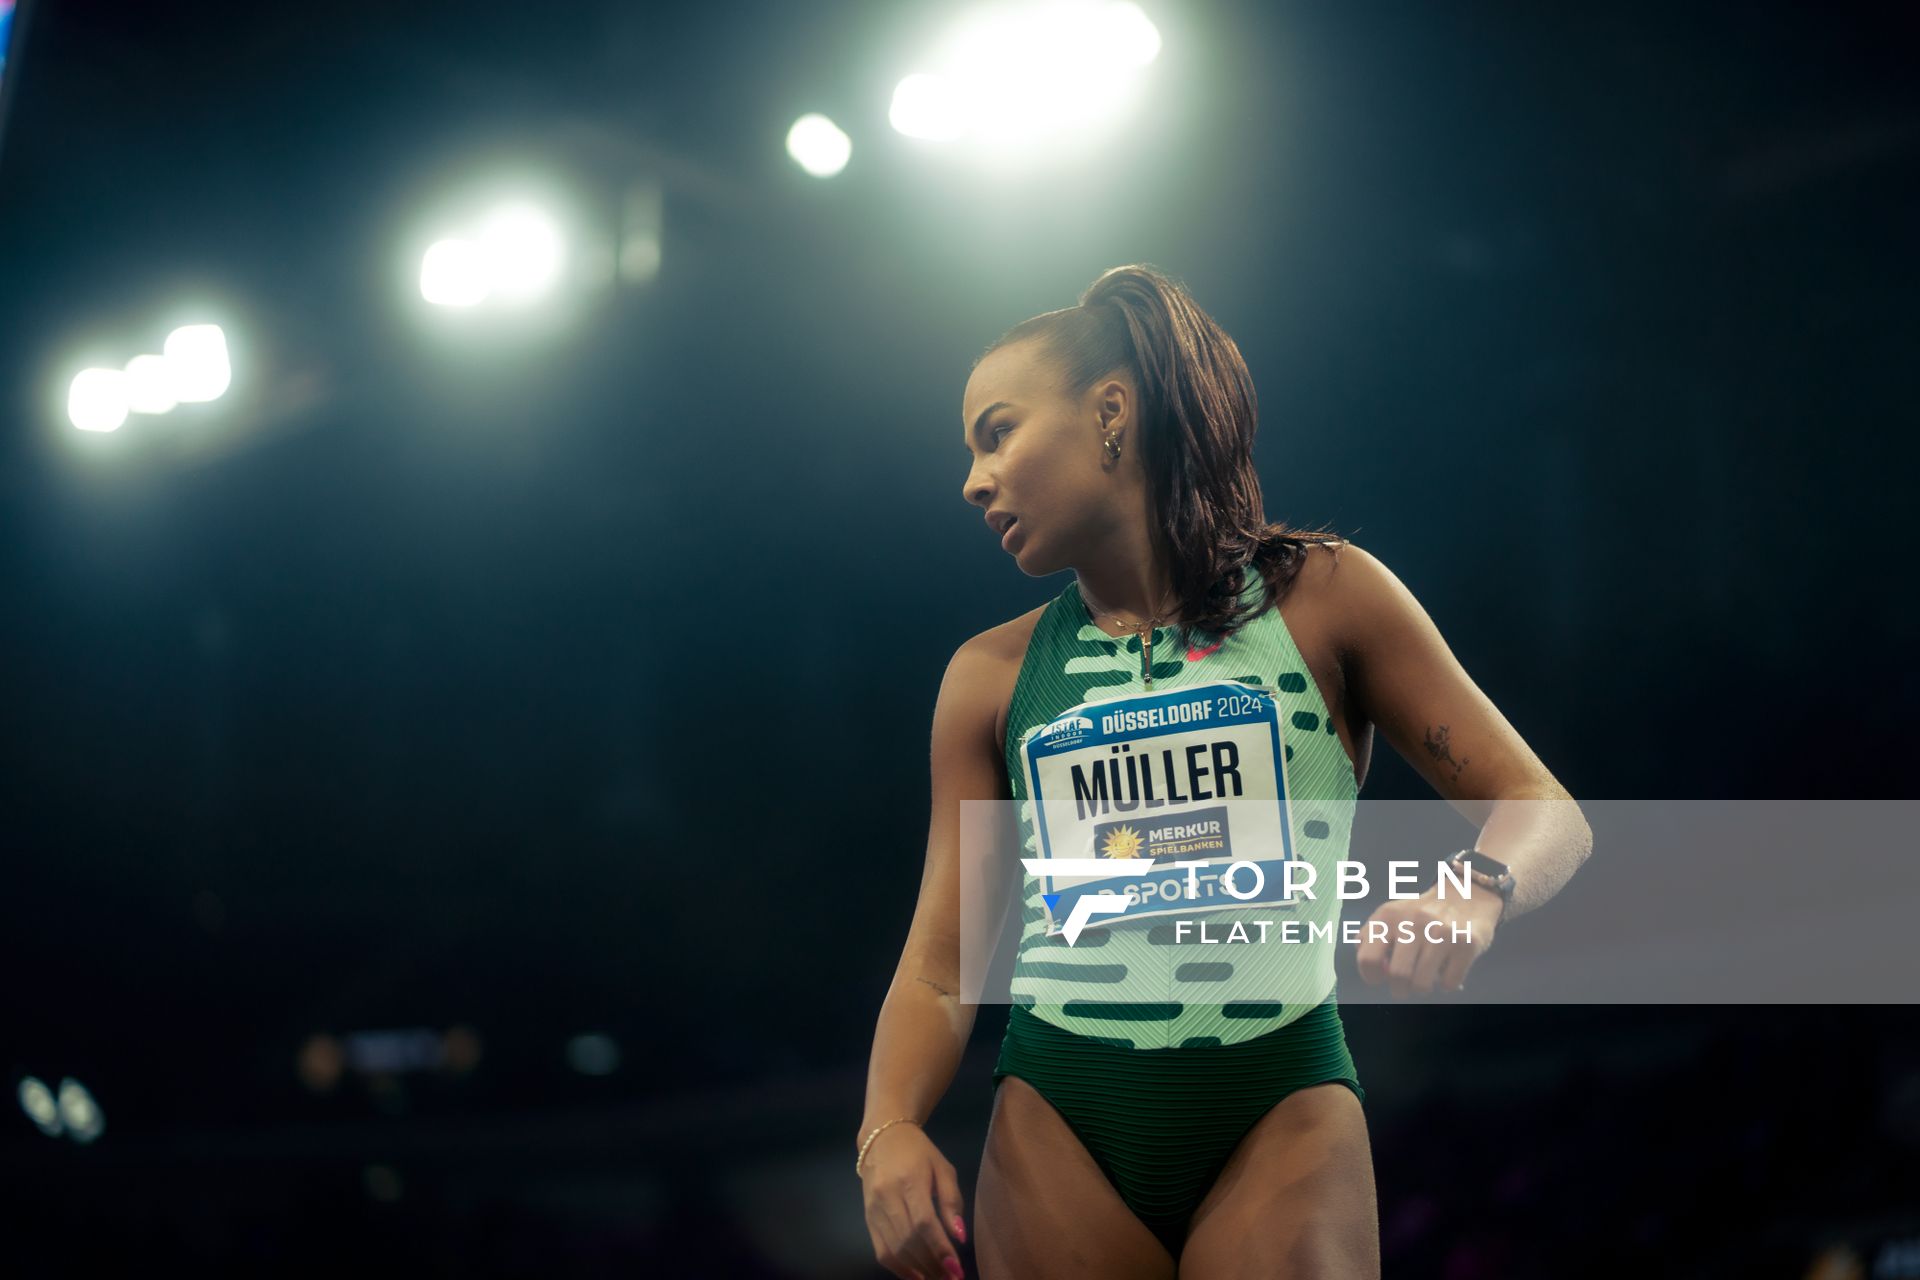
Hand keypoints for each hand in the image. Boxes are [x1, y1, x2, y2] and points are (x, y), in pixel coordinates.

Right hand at [859, 1122, 967, 1279]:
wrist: (882, 1138)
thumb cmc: (919, 1152)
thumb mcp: (943, 1168)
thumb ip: (951, 1201)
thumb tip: (959, 1236)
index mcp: (909, 1180)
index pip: (923, 1222)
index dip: (939, 1249)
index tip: (956, 1269)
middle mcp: (887, 1196)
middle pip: (908, 1240)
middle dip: (932, 1265)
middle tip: (952, 1278)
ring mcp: (873, 1209)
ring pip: (894, 1249)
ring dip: (918, 1270)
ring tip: (938, 1279)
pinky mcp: (867, 1219)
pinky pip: (881, 1251)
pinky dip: (898, 1268)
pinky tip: (916, 1276)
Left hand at [1354, 883, 1500, 996]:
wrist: (1465, 895)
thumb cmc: (1421, 915)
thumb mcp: (1391, 916)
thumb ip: (1371, 938)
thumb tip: (1370, 969)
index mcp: (1388, 916)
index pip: (1368, 959)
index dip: (1371, 976)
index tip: (1380, 979)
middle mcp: (1413, 922)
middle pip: (1398, 976)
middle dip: (1399, 990)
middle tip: (1404, 987)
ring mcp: (1442, 933)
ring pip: (1422, 984)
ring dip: (1421, 989)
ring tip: (1425, 979)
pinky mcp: (1467, 944)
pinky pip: (1448, 983)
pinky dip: (1445, 984)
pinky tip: (1446, 970)